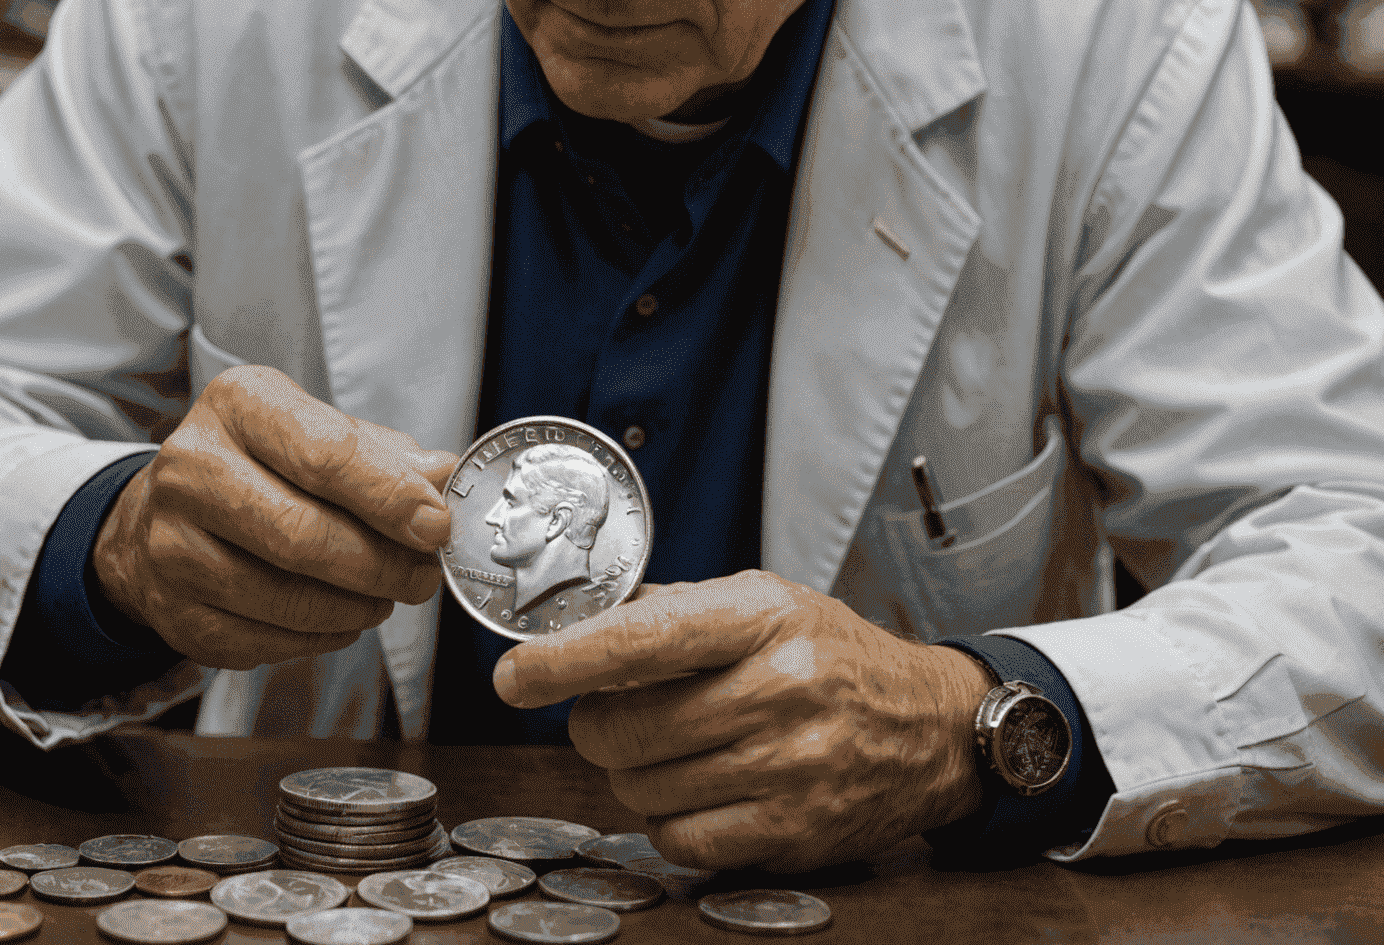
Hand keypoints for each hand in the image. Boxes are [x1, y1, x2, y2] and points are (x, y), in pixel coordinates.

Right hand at [93, 365, 457, 668]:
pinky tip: (340, 617)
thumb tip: (442, 474)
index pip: (325, 454)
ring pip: (283, 597)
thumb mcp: (314, 428)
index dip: (390, 497)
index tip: (436, 525)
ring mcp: (170, 543)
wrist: (166, 507)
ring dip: (355, 607)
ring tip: (387, 595)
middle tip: (423, 575)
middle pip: (303, 534)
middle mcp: (192, 468)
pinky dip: (317, 637)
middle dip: (381, 564)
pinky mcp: (169, 608)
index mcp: (239, 405)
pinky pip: (260, 640)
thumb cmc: (256, 461)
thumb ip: (381, 452)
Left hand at [493, 571, 992, 871]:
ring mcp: (789, 767)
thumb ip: (674, 609)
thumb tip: (577, 619)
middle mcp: (780, 688)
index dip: (567, 658)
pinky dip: (668, 818)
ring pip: (644, 787)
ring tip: (670, 747)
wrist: (929, 726)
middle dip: (598, 724)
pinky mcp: (793, 834)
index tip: (513, 675)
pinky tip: (696, 788)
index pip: (644, 637)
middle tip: (616, 713)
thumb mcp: (765, 603)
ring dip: (632, 772)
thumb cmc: (833, 655)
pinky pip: (681, 840)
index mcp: (762, 617)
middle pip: (627, 726)